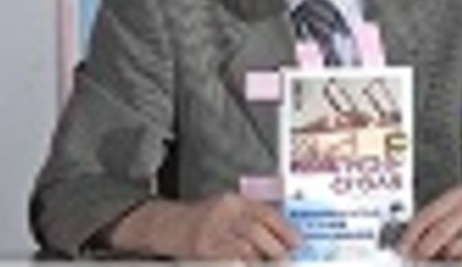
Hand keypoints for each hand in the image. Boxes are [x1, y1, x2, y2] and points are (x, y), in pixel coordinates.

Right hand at [111, 192, 299, 259]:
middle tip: (286, 260)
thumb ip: (250, 220)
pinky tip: (250, 266)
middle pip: (258, 230)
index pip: (266, 213)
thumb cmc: (200, 221)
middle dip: (277, 248)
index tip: (297, 242)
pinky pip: (232, 258)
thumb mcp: (226, 212)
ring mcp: (212, 229)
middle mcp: (224, 211)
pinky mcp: (202, 247)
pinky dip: (246, 265)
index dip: (285, 229)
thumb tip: (281, 238)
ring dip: (264, 260)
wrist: (164, 224)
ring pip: (247, 246)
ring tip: (272, 266)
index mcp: (234, 201)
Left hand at [397, 185, 461, 260]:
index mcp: (458, 196)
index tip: (402, 249)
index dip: (411, 235)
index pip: (427, 215)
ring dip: (443, 260)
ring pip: (454, 251)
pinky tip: (460, 261)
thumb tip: (409, 242)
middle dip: (423, 252)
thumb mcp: (455, 206)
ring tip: (442, 259)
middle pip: (439, 234)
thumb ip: (434, 219)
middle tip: (415, 261)